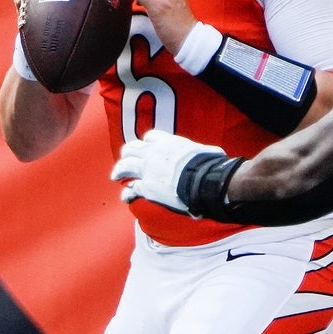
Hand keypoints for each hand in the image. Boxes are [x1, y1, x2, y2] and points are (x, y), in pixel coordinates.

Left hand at [110, 129, 226, 214]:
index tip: (146, 147)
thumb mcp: (207, 152)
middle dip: (127, 153)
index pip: (151, 137)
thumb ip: (203, 151)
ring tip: (115, 175)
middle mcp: (154, 153)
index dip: (147, 143)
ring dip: (119, 170)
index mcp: (168, 143)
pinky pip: (131, 189)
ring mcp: (148, 170)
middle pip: (132, 148)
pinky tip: (126, 196)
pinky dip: (127, 193)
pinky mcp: (147, 187)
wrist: (202, 181)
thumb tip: (216, 154)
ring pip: (125, 166)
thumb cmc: (208, 166)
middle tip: (125, 158)